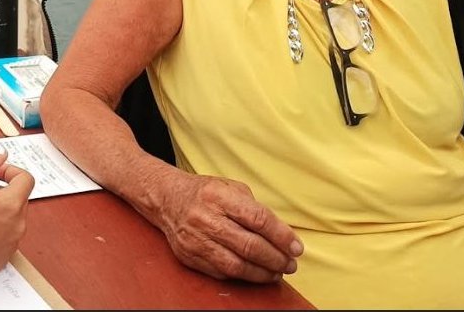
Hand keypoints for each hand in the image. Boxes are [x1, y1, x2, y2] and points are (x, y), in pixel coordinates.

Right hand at [0, 151, 34, 292]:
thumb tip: (0, 155)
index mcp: (9, 206)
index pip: (25, 179)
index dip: (9, 170)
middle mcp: (16, 227)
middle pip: (18, 198)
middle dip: (0, 190)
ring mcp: (10, 246)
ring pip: (11, 217)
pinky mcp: (1, 259)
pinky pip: (5, 236)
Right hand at [155, 173, 302, 283]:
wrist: (166, 199)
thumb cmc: (205, 193)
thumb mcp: (231, 188)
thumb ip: (254, 209)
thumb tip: (282, 236)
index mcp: (219, 196)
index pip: (257, 219)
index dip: (281, 236)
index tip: (296, 247)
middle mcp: (205, 218)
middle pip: (249, 245)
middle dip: (276, 258)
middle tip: (290, 264)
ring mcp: (195, 239)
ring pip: (236, 264)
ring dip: (262, 272)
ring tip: (277, 272)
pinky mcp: (189, 256)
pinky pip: (222, 272)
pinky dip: (243, 275)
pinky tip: (255, 272)